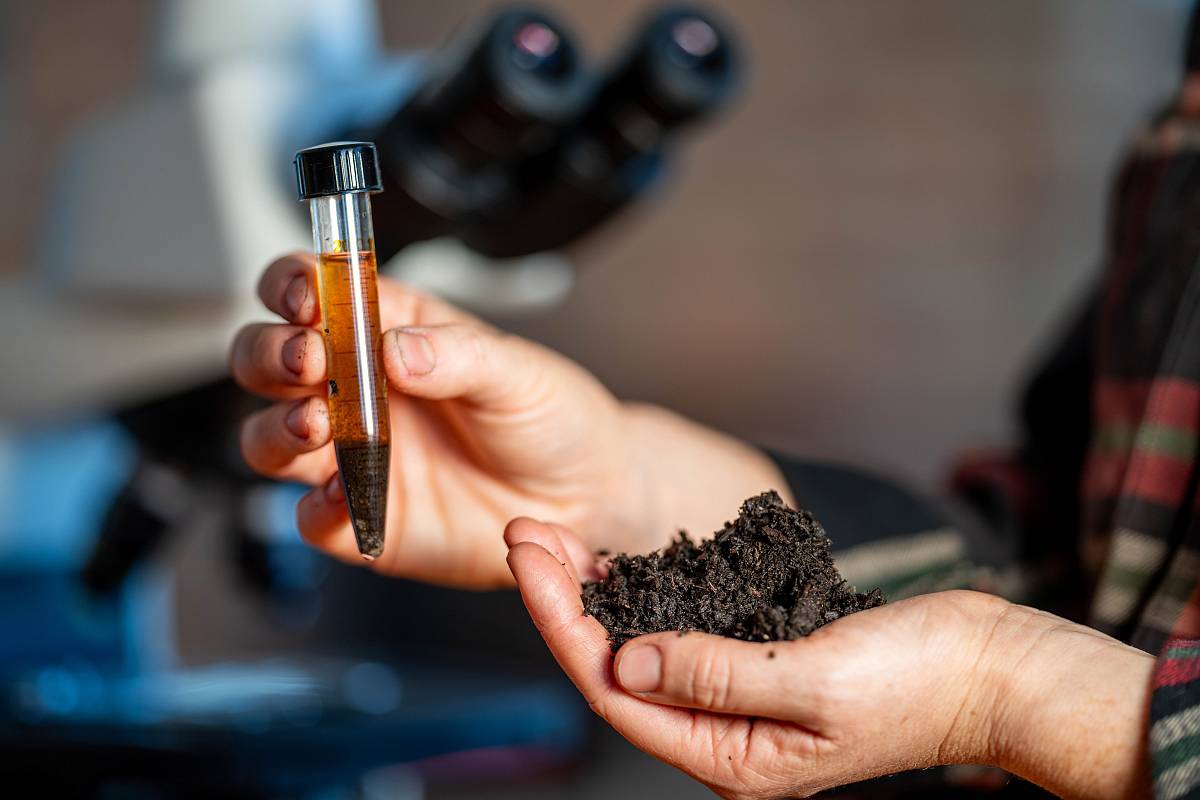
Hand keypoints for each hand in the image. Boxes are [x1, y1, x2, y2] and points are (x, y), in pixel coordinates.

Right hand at [231, 253, 784, 586]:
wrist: (586, 498)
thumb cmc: (552, 419)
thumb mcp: (518, 371)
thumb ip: (458, 353)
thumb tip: (397, 345)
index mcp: (388, 331)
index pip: (311, 292)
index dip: (291, 286)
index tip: (305, 299)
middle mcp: (356, 390)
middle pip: (267, 360)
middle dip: (271, 355)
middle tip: (310, 361)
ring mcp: (351, 455)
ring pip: (266, 437)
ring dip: (276, 428)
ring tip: (319, 425)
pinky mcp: (362, 517)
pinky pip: (310, 517)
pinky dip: (315, 509)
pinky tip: (346, 500)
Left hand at [505, 519, 1154, 798]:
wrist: (990, 668)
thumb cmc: (921, 681)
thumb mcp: (815, 679)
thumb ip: (717, 674)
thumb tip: (623, 663)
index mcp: (730, 759)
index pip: (615, 692)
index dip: (563, 625)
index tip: (530, 562)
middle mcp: (722, 736)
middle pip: (615, 668)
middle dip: (564, 602)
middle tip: (526, 532)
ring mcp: (736, 701)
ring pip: (641, 647)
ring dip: (596, 595)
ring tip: (555, 537)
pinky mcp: (754, 662)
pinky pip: (680, 632)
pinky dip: (645, 594)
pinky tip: (620, 562)